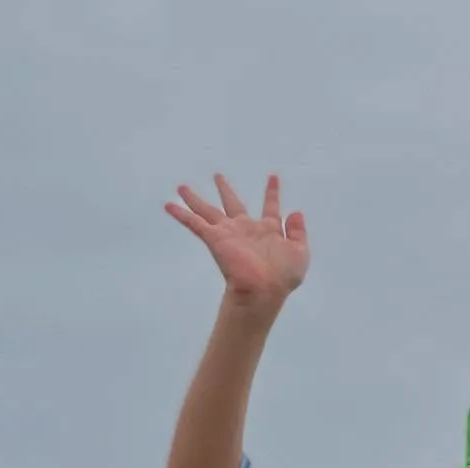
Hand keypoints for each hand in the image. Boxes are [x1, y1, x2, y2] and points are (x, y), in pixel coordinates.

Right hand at [165, 173, 309, 304]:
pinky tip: (168, 204)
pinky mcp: (215, 239)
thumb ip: (298, 232)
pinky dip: (181, 214)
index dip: (272, 193)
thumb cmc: (283, 275)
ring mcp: (228, 234)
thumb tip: (297, 212)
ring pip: (208, 210)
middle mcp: (246, 229)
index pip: (270, 207)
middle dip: (225, 189)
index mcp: (268, 230)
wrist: (264, 289)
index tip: (273, 177)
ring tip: (182, 186)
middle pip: (232, 203)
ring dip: (195, 199)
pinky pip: (194, 223)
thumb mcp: (300, 252)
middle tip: (218, 175)